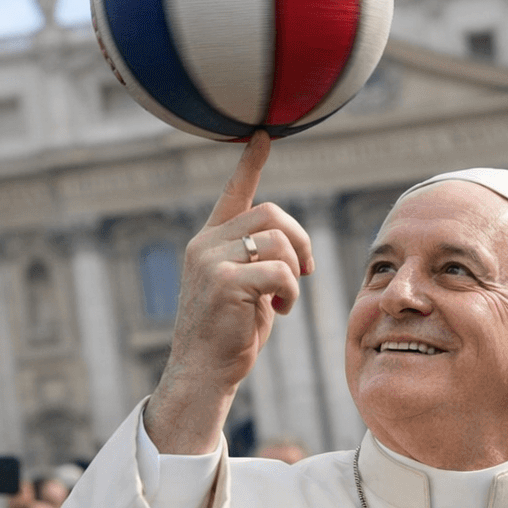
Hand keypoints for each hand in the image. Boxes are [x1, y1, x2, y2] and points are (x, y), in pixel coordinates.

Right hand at [145, 132, 313, 453]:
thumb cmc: (229, 335)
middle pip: (272, 213)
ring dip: (295, 270)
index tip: (263, 135)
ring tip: (285, 297)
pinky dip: (290, 290)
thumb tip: (292, 248)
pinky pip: (278, 270)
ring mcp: (211, 261)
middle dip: (300, 240)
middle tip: (304, 272)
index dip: (250, 163)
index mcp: (209, 241)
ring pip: (278, 240)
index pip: (233, 192)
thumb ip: (258, 259)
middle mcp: (205, 244)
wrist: (203, 372)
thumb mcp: (245, 289)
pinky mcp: (224, 282)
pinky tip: (279, 310)